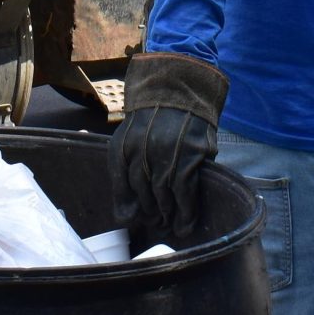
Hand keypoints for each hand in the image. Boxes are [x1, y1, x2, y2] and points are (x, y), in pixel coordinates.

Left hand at [109, 52, 226, 246]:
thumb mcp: (129, 139)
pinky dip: (186, 211)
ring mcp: (167, 154)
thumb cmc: (152, 119)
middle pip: (144, 194)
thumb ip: (123, 173)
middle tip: (158, 224)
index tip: (137, 221)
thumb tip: (124, 217)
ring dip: (168, 215)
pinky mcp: (191, 156)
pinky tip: (186, 221)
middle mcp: (142, 151)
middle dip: (151, 213)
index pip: (122, 187)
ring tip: (172, 227)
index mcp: (123, 147)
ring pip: (165, 196)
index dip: (131, 208)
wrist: (178, 88)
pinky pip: (186, 191)